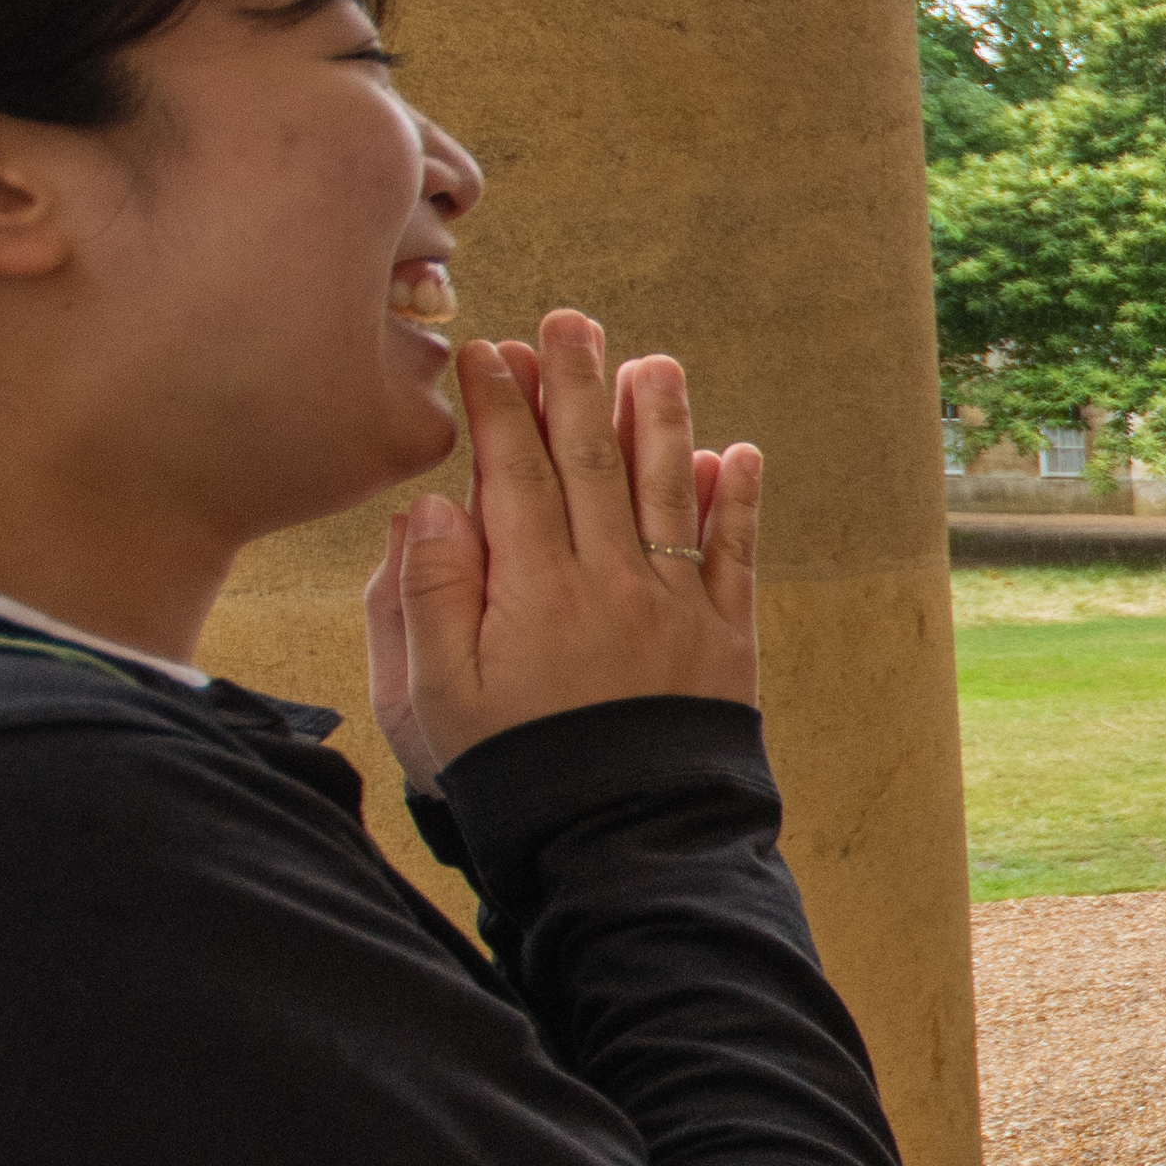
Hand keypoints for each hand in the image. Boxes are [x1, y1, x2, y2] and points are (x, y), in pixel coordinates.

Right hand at [363, 310, 760, 784]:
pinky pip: (734, 555)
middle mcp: (609, 583)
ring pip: (669, 491)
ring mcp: (674, 608)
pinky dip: (738, 502)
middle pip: (592, 462)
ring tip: (653, 363)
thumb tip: (434, 505)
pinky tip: (738, 455)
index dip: (501, 404)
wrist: (618, 845)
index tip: (489, 350)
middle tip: (571, 321)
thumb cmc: (509, 771)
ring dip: (662, 420)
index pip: (512, 472)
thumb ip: (427, 594)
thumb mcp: (432, 694)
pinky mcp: (724, 642)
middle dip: (578, 385)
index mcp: (530, 590)